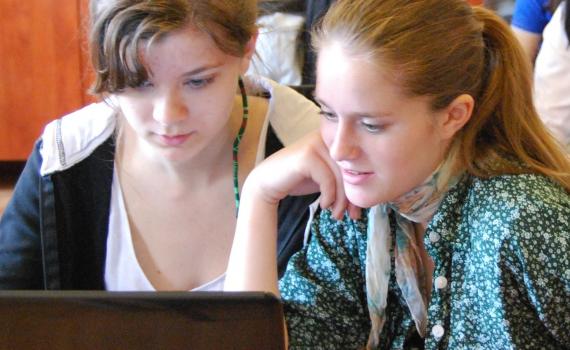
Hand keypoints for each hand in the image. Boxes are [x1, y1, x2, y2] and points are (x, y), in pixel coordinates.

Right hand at [245, 131, 360, 218]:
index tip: (357, 210)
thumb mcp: (328, 178)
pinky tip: (323, 205)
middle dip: (352, 197)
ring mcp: (316, 144)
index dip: (359, 188)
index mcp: (335, 139)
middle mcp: (327, 137)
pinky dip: (328, 196)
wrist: (269, 182)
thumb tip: (369, 195)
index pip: (357, 164)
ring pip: (341, 175)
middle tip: (352, 216)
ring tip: (336, 215)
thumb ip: (345, 179)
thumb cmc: (300, 180)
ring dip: (341, 200)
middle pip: (351, 170)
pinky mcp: (307, 156)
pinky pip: (327, 179)